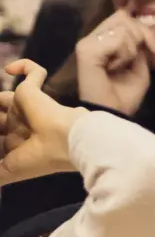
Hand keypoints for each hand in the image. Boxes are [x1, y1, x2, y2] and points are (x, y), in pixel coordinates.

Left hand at [0, 60, 77, 184]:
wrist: (67, 142)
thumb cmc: (42, 157)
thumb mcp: (10, 170)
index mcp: (17, 142)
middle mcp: (20, 124)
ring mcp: (27, 106)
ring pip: (4, 97)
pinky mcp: (32, 91)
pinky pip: (32, 72)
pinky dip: (23, 66)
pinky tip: (8, 70)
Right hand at [73, 11, 154, 115]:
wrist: (114, 113)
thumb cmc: (125, 94)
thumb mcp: (139, 66)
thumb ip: (140, 45)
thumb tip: (142, 27)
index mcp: (104, 40)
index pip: (124, 18)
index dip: (145, 30)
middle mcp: (92, 38)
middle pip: (123, 17)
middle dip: (143, 35)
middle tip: (143, 56)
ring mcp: (86, 42)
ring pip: (122, 26)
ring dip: (132, 48)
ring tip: (121, 65)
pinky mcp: (85, 49)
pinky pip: (118, 39)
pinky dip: (124, 55)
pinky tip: (114, 68)